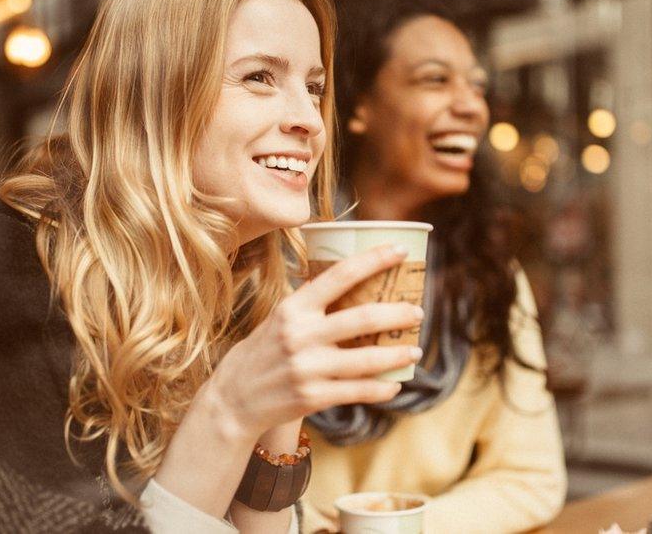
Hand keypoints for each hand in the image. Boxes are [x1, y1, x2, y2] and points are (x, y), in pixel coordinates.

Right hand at [208, 244, 423, 438]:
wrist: (233, 401)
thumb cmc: (260, 354)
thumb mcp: (277, 319)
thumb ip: (308, 303)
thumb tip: (345, 278)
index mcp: (293, 308)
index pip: (339, 275)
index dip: (374, 260)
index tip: (401, 250)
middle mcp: (300, 335)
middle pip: (363, 317)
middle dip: (398, 313)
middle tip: (418, 311)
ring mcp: (307, 368)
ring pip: (367, 359)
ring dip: (397, 354)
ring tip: (416, 350)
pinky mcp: (313, 397)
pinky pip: (358, 391)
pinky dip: (382, 389)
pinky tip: (394, 385)